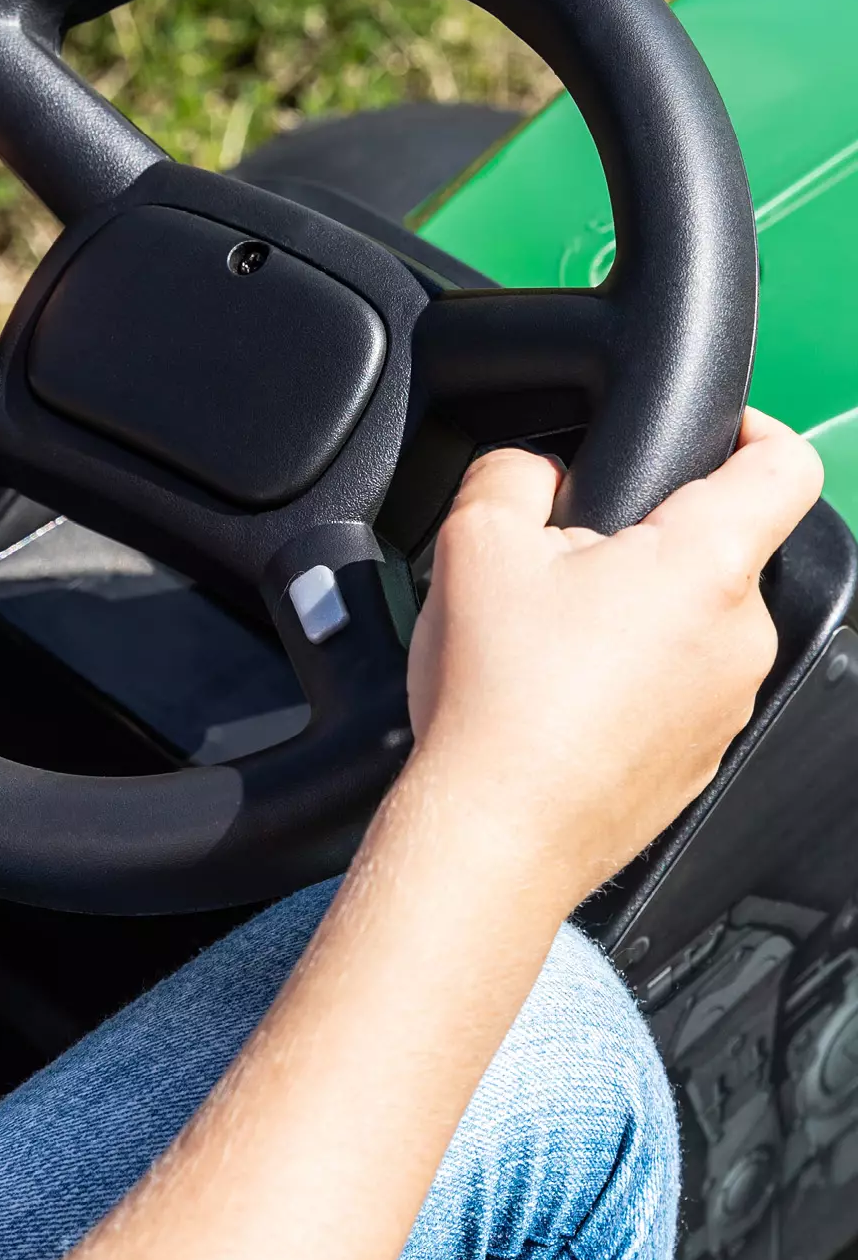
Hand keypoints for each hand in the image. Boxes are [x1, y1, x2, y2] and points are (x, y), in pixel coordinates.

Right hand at [405, 410, 821, 903]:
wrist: (496, 830)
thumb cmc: (498, 696)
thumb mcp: (475, 542)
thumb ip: (513, 472)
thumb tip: (535, 469)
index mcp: (705, 564)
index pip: (784, 465)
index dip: (753, 429)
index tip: (710, 434)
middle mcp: (741, 634)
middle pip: (715, 551)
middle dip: (644, 544)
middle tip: (558, 565)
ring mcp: (727, 703)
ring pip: (692, 624)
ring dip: (632, 617)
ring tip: (545, 645)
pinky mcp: (700, 757)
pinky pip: (675, 691)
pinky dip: (626, 683)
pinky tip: (555, 702)